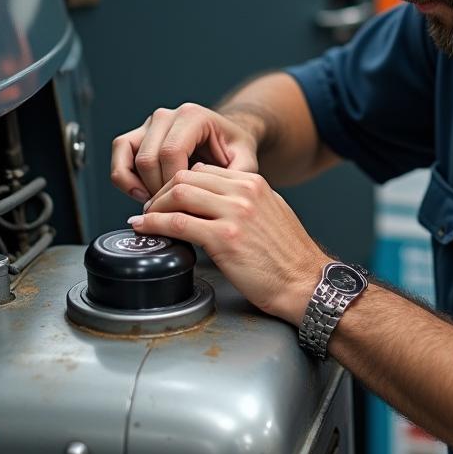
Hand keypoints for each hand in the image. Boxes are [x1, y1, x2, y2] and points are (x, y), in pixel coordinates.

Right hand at [111, 103, 259, 202]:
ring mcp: (150, 123)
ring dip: (138, 185)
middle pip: (148, 158)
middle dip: (158, 190)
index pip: (171, 152)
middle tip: (172, 209)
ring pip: (129, 155)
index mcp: (193, 116)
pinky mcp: (138, 134)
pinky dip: (124, 177)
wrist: (225, 139)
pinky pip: (120, 153)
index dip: (173, 184)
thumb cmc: (234, 150)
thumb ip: (236, 176)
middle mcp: (168, 115)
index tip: (183, 204)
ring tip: (156, 202)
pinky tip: (141, 194)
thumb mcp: (245, 161)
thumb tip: (214, 193)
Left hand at [128, 163, 327, 322]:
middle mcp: (244, 191)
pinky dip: (155, 224)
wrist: (306, 283)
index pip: (203, 170)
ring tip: (146, 219)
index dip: (178, 183)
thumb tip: (214, 199)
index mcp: (254, 182)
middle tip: (151, 209)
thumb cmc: (289, 256)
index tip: (167, 198)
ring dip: (154, 206)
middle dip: (161, 192)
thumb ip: (245, 200)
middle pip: (186, 177)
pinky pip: (178, 223)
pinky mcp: (224, 239)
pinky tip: (146, 229)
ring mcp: (235, 213)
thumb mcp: (271, 212)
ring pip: (178, 194)